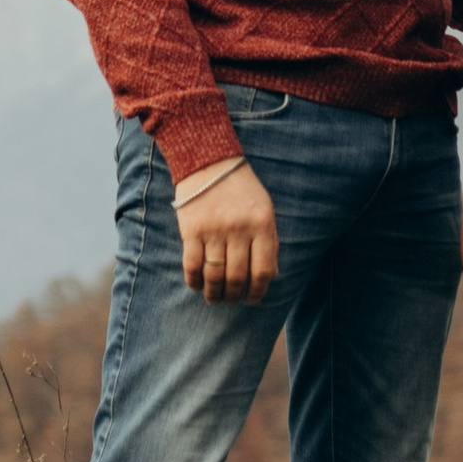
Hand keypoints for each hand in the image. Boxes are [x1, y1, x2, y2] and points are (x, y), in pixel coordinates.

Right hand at [180, 166, 278, 302]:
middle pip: (237, 277)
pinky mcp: (191, 230)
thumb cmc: (241, 189)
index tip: (252, 299)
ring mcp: (214, 231)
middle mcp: (239, 229)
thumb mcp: (264, 210)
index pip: (263, 271)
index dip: (258, 292)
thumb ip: (269, 241)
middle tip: (231, 300)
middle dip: (235, 296)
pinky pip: (192, 266)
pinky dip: (195, 282)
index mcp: (262, 225)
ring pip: (214, 276)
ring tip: (215, 298)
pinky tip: (198, 286)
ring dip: (215, 294)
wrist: (209, 161)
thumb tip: (270, 276)